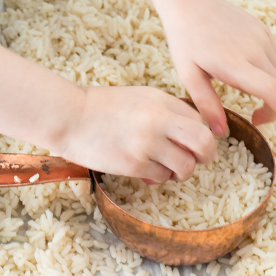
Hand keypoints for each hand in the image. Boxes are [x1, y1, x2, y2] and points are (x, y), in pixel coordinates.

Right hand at [59, 85, 216, 182]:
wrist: (69, 116)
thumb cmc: (101, 107)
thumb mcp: (138, 98)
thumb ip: (164, 111)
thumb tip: (188, 135)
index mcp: (161, 99)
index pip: (198, 121)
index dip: (197, 135)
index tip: (189, 144)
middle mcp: (159, 119)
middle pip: (204, 142)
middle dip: (205, 156)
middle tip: (195, 160)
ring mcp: (148, 141)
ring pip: (186, 166)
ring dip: (179, 171)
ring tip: (164, 168)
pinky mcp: (134, 162)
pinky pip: (161, 176)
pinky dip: (156, 177)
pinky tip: (142, 169)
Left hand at [163, 0, 275, 135]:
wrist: (190, 1)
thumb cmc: (185, 39)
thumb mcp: (188, 74)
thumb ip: (206, 103)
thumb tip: (220, 132)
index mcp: (234, 62)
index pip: (272, 91)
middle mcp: (254, 49)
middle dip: (274, 107)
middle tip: (255, 116)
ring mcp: (261, 37)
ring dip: (271, 87)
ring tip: (244, 88)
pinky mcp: (263, 29)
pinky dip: (270, 69)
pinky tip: (249, 68)